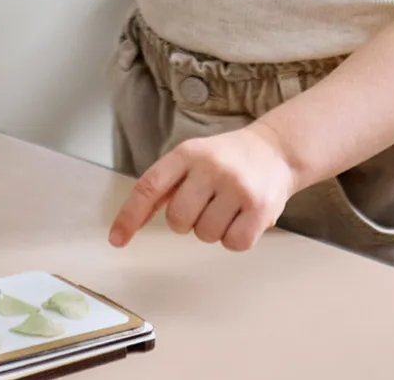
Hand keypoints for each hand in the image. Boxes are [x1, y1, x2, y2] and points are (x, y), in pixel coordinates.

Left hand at [108, 124, 296, 251]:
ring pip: (205, 235)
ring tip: (228, 206)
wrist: (276, 150)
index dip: (130, 215)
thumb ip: (166, 185)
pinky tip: (243, 218)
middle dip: (186, 222)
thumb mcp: (193, 158)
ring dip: (213, 229)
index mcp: (187, 153)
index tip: (116, 240)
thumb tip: (130, 221)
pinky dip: (235, 239)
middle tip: (205, 205)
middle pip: (178, 220)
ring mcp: (236, 186)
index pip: (149, 186)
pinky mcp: (260, 207)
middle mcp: (210, 167)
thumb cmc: (227, 159)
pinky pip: (233, 244)